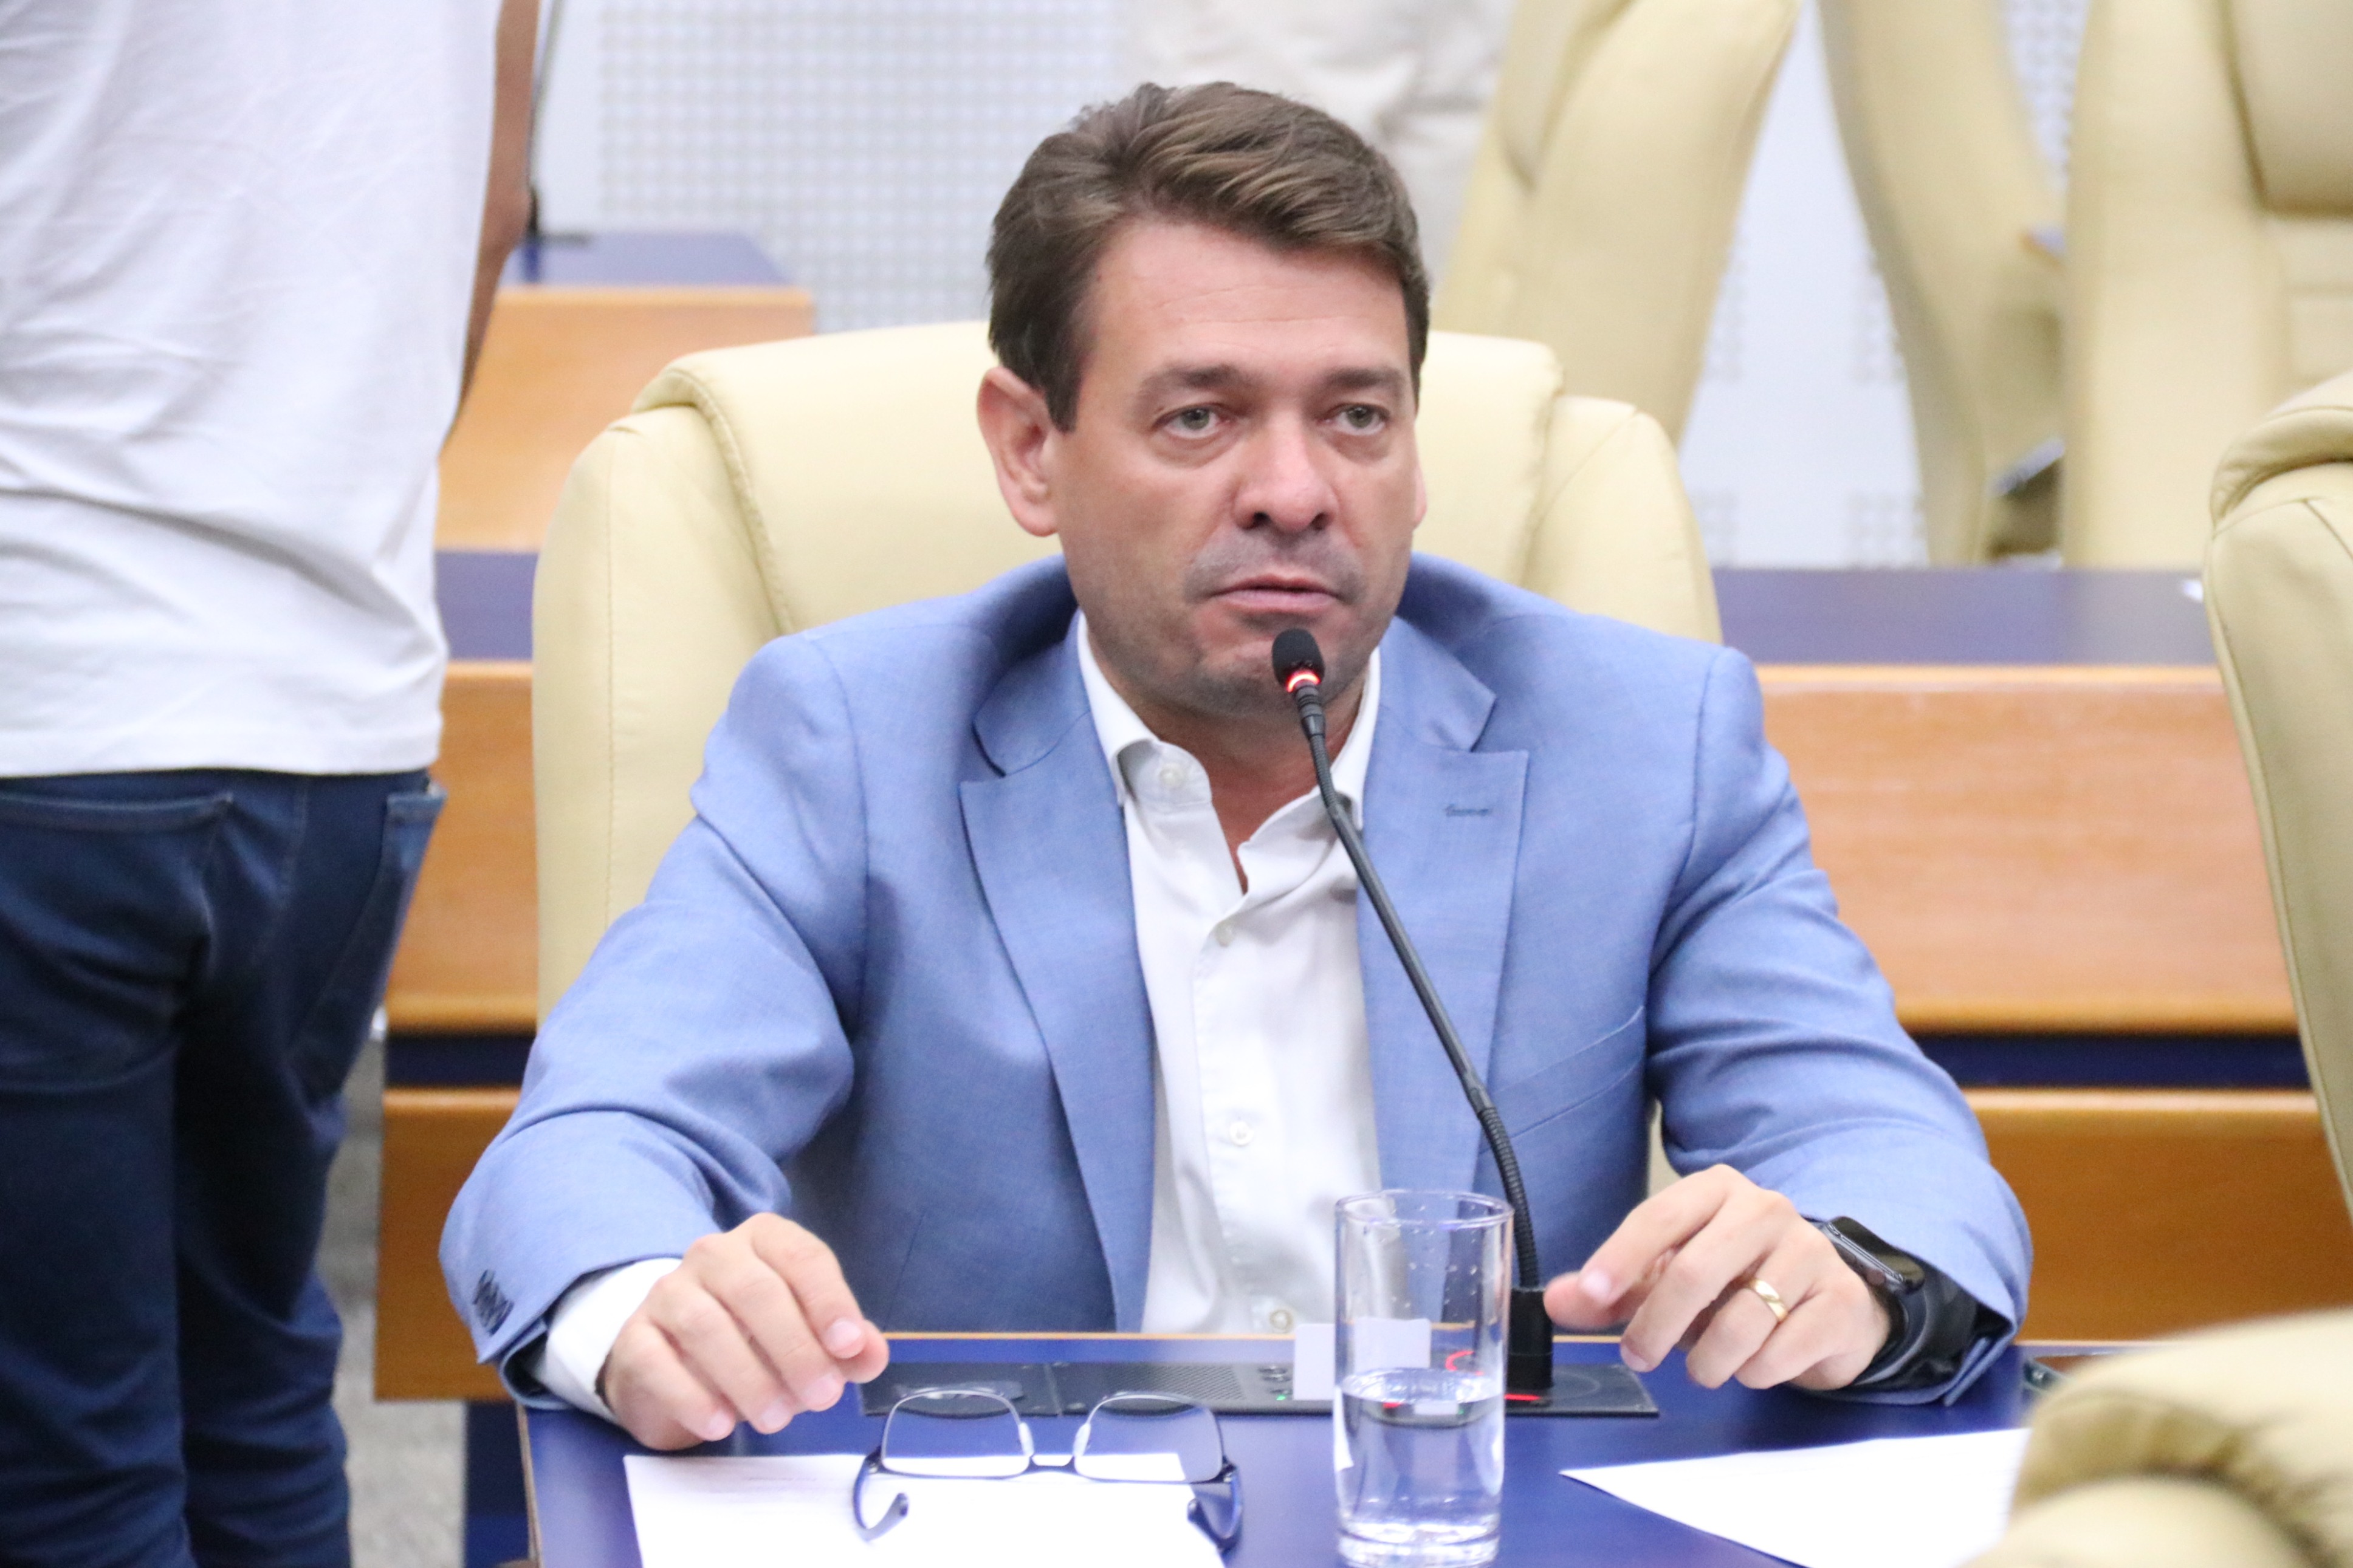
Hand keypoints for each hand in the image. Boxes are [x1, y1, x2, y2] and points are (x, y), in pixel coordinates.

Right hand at [601, 1214, 889, 1449]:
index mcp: (765, 1240)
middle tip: (821, 1398)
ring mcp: (668, 1291)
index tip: (848, 1346)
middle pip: (755, 1290)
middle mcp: (714, 1254)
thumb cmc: (754, 1339)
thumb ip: (845, 1346)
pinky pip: (657, 1359)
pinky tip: (720, 1424)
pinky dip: (690, 1395)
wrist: (672, 1360)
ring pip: (704, 1324)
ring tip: (776, 1420)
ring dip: (747, 1376)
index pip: (802, 1257)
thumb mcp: (808, 1338)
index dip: (829, 1300)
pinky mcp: (635, 1336)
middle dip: (794, 1347)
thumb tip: (871, 1353)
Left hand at [1542, 1165, 1889, 1390]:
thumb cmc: (1735, 1284)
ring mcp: (1810, 1252)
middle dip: (1656, 1325)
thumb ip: (1612, 1291)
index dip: (1620, 1256)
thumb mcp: (1668, 1278)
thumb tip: (1557, 1301)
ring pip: (1741, 1321)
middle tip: (1638, 1357)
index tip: (1591, 1294)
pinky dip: (1754, 1373)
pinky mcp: (1840, 1300)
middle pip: (1694, 1271)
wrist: (1826, 1304)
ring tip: (1704, 1366)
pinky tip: (1754, 1363)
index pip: (1659, 1216)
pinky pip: (1781, 1352)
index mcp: (1716, 1190)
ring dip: (1708, 1361)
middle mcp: (1766, 1209)